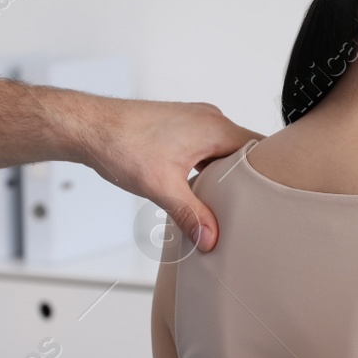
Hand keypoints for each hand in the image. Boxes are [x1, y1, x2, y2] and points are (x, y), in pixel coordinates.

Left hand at [74, 97, 261, 252]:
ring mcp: (195, 121)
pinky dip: (210, 168)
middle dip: (246, 180)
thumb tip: (210, 238)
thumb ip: (190, 214)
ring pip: (225, 151)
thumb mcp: (161, 187)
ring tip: (224, 202)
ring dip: (226, 175)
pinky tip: (201, 189)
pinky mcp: (181, 127)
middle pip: (244, 152)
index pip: (259, 150)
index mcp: (214, 127)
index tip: (267, 200)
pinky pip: (209, 148)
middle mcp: (209, 119)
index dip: (267, 175)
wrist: (89, 126)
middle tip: (247, 209)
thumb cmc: (121, 144)